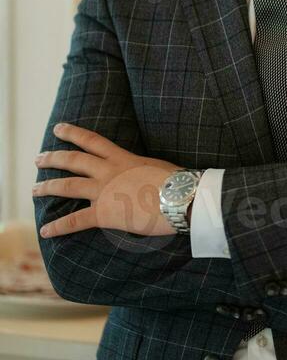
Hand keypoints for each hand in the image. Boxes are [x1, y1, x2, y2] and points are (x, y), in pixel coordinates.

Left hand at [33, 123, 183, 237]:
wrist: (180, 198)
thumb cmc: (177, 184)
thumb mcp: (156, 168)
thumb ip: (142, 170)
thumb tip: (143, 175)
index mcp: (123, 158)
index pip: (93, 141)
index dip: (73, 133)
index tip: (59, 128)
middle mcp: (109, 171)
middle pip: (74, 160)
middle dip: (53, 158)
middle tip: (39, 158)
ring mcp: (104, 191)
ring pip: (68, 185)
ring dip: (48, 187)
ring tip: (34, 190)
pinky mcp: (104, 213)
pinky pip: (75, 220)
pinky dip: (58, 226)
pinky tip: (45, 231)